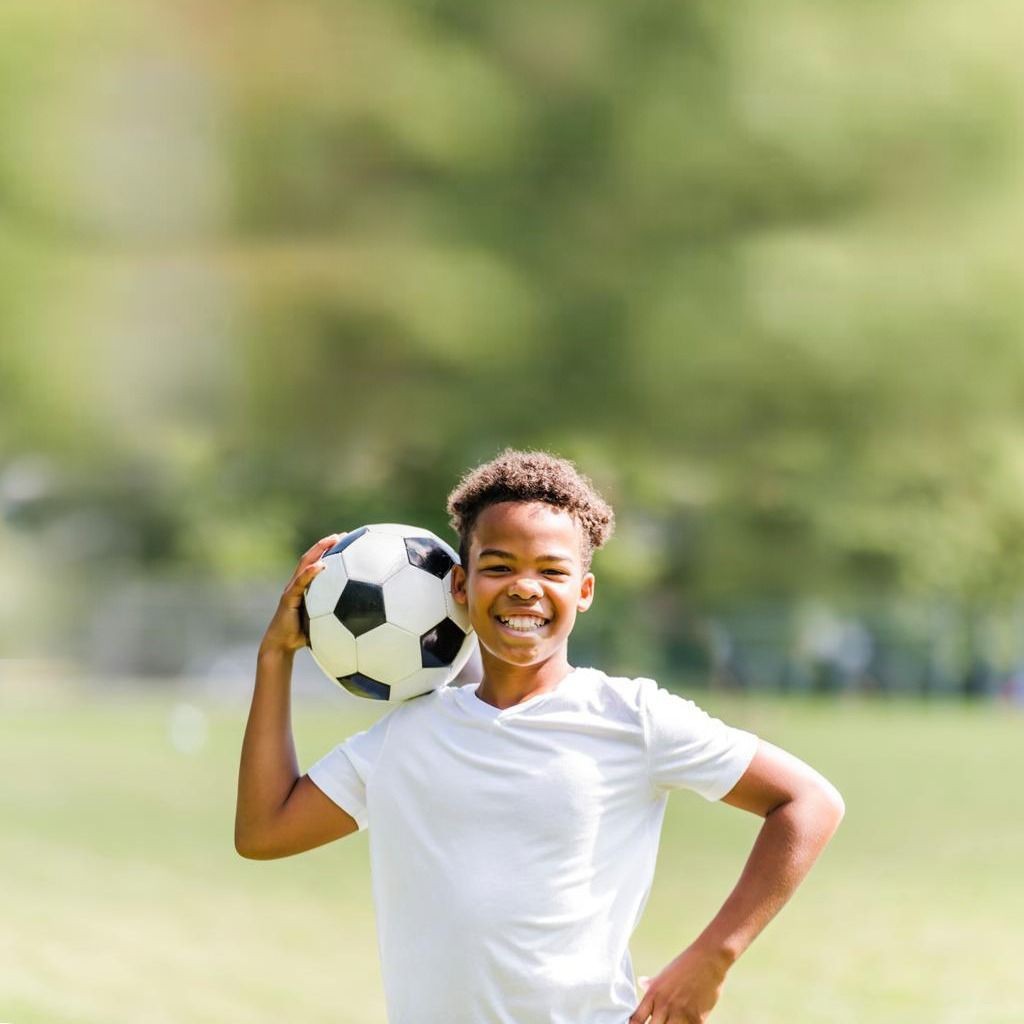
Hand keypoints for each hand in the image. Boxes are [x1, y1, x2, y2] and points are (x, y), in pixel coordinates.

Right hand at [259, 533, 343, 656]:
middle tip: (343, 535)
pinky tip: (322, 565)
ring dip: (318, 550)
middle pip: (311, 558)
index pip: (318, 563)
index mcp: (307, 588)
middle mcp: (298, 584)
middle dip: (326, 544)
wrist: (282, 646)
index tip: (347, 541)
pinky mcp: (288, 598)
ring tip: (333, 540)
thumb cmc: (304, 636)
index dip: (330, 551)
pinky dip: (310, 572)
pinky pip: (300, 582)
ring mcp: (292, 589)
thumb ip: (338, 615)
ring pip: (305, 564)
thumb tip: (364, 616)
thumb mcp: (324, 622)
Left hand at [630, 944, 729, 1023]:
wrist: (708, 959)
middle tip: (659, 1023)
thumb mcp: (664, 974)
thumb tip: (641, 983)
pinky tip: (686, 1022)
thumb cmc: (685, 965)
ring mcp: (680, 1013)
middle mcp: (664, 1005)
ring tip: (672, 1023)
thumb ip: (651, 983)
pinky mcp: (696, 1019)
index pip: (637, 1020)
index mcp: (653, 994)